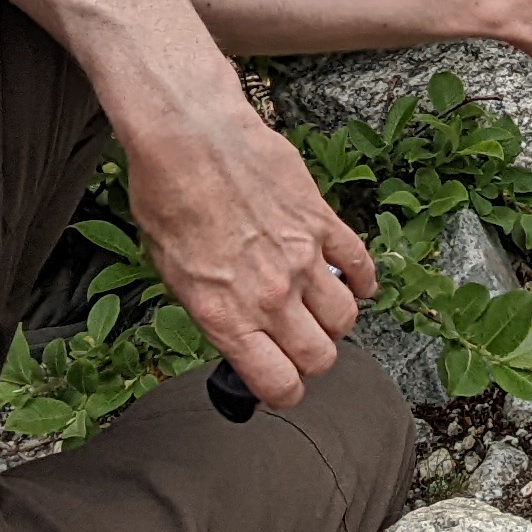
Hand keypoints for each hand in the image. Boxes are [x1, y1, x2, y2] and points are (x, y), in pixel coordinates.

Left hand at [125, 98, 377, 412]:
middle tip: (301, 348)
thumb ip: (213, 311)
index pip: (278, 384)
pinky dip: (363, 280)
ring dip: (336, 322)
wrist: (189, 137)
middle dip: (313, 362)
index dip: (285, 394)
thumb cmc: (168, 198)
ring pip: (346, 317)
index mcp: (226, 316)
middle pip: (320, 357)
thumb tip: (238, 332)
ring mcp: (302, 258)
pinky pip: (359, 264)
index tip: (283, 387)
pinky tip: (356, 283)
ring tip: (321, 312)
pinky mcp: (322, 221)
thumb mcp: (172, 273)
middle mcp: (269, 295)